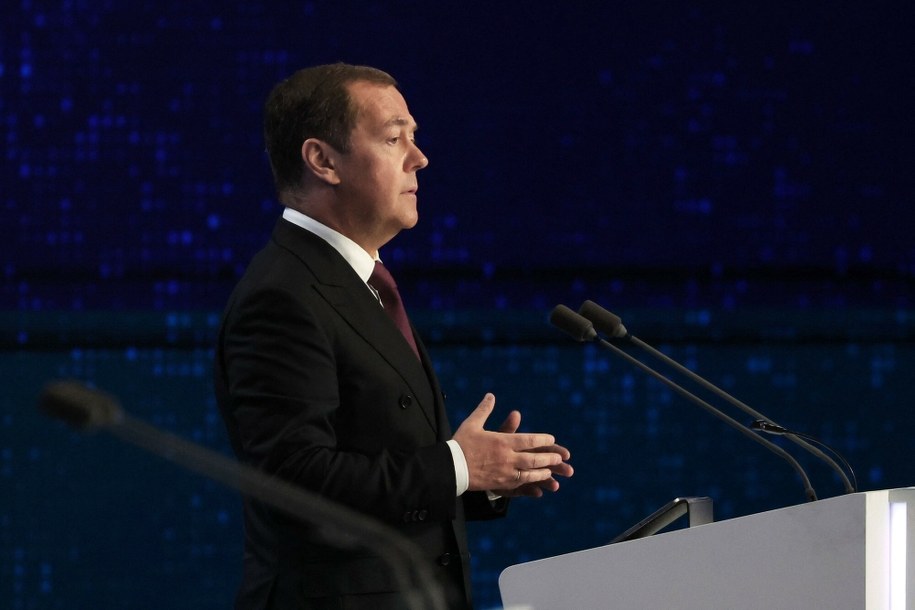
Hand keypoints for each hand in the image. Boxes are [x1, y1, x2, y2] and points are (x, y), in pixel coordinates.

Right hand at [452, 394, 572, 492]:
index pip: (528, 440)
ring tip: (551, 472)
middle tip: (560, 458)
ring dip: (543, 472)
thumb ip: (484, 409)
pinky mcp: (500, 483)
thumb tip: (490, 395)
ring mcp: (505, 472)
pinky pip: (520, 484)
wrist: (450, 467)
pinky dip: (530, 483)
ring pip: (530, 473)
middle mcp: (507, 457)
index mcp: (502, 441)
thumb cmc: (461, 444)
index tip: (551, 439)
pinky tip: (535, 483)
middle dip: (549, 458)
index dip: (542, 440)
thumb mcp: (472, 423)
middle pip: (534, 458)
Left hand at [490, 407, 573, 497]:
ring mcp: (518, 475)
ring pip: (535, 478)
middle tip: (569, 471)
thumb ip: (508, 428)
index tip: (567, 454)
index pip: (543, 449)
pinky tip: (538, 493)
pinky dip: (529, 491)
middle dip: (557, 468)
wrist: (474, 462)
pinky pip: (521, 489)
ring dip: (546, 481)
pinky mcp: (509, 486)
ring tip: (555, 486)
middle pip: (543, 464)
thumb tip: (516, 413)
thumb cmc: (489, 447)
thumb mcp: (499, 437)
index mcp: (524, 448)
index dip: (555, 451)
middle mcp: (524, 462)